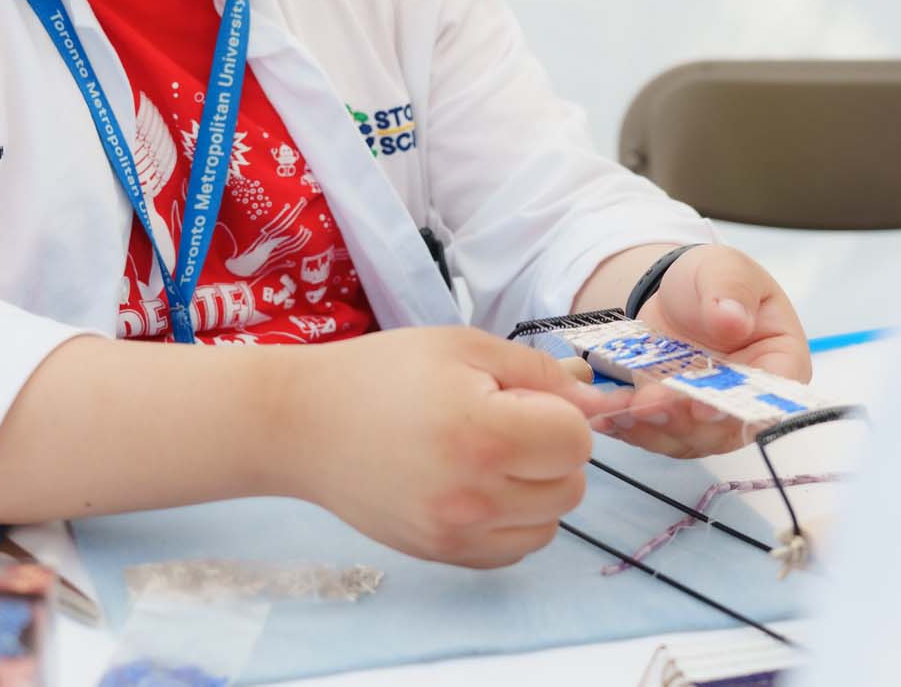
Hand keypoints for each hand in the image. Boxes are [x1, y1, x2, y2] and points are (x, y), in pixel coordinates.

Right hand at [285, 327, 626, 567]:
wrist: (302, 423)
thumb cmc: (383, 372)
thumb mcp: (464, 346)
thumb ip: (539, 373)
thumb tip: (599, 403)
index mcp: (483, 432)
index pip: (576, 442)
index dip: (561, 414)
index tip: (522, 399)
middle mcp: (474, 494)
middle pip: (570, 487)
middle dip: (552, 452)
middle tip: (505, 423)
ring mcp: (456, 533)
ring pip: (549, 524)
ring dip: (536, 490)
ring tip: (490, 456)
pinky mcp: (440, 555)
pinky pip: (513, 549)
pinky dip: (512, 522)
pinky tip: (477, 487)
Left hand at [598, 244, 810, 457]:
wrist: (674, 294)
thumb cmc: (713, 281)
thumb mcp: (725, 270)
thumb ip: (731, 292)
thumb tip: (732, 319)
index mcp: (779, 362)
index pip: (770, 396)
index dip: (740, 408)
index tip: (702, 408)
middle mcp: (748, 400)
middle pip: (723, 427)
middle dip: (681, 420)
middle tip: (646, 406)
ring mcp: (711, 418)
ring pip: (685, 438)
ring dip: (649, 428)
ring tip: (616, 410)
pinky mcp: (675, 422)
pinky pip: (654, 434)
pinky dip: (628, 427)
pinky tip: (602, 414)